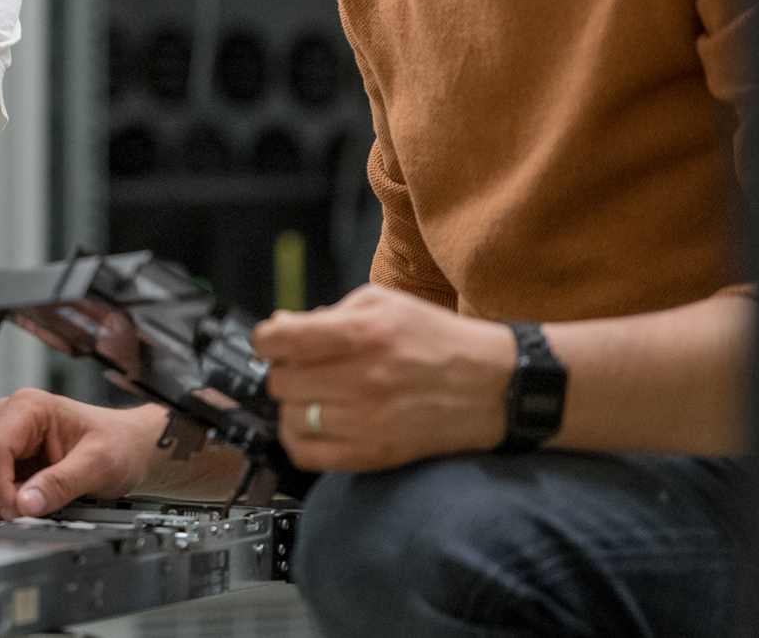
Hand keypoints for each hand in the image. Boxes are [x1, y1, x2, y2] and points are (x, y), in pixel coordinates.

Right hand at [0, 390, 162, 520]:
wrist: (125, 446)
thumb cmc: (115, 445)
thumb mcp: (99, 464)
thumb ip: (62, 483)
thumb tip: (24, 505)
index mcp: (28, 407)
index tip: (17, 513)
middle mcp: (5, 415)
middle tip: (25, 513)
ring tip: (20, 504)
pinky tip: (9, 500)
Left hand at [253, 284, 515, 471]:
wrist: (492, 386)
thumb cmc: (437, 341)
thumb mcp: (384, 304)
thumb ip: (328, 313)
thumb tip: (279, 326)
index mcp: (365, 333)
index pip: (281, 340)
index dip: (266, 340)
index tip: (270, 343)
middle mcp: (363, 378)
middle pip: (280, 381)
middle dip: (284, 370)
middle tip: (302, 367)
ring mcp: (367, 421)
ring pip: (289, 416)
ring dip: (294, 403)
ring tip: (315, 393)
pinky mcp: (373, 454)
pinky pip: (306, 454)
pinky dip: (299, 438)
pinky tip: (313, 422)